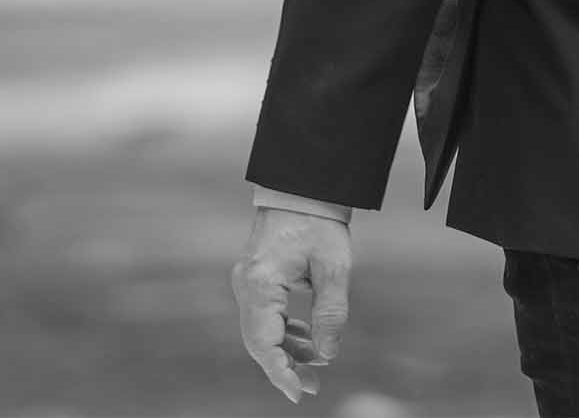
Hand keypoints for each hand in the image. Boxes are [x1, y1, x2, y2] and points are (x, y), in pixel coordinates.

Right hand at [233, 207, 355, 401]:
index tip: (301, 393)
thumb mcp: (333, 267)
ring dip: (287, 350)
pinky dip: (284, 331)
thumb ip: (331, 313)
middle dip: (285, 367)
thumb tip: (326, 355)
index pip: (264, 342)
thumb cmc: (319, 221)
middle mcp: (245, 285)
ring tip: (316, 366)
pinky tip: (307, 339)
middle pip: (259, 341)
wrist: (304, 186)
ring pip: (262, 330)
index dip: (282, 372)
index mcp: (260, 283)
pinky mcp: (255, 278)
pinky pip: (265, 315)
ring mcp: (247, 282)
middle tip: (313, 387)